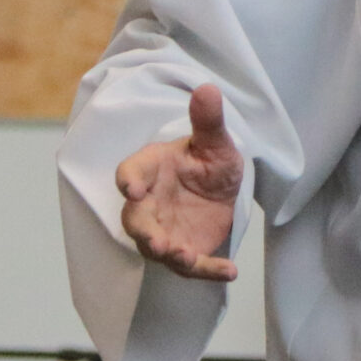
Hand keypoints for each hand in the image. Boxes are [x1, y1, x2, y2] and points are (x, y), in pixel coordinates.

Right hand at [114, 85, 243, 281]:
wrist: (221, 189)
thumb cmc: (208, 161)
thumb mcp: (215, 142)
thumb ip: (208, 121)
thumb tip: (208, 89)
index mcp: (151, 169)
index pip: (131, 173)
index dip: (129, 181)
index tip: (131, 189)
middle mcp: (150, 203)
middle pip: (136, 220)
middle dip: (144, 231)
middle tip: (155, 241)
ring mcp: (164, 229)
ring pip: (157, 247)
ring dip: (169, 254)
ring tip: (184, 256)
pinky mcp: (185, 250)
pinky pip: (192, 266)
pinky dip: (209, 271)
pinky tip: (231, 271)